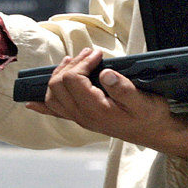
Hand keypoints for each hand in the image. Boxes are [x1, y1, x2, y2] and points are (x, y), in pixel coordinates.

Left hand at [26, 48, 187, 164]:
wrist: (156, 133)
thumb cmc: (151, 116)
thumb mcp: (144, 101)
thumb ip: (124, 88)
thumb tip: (105, 73)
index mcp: (96, 110)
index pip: (73, 80)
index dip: (82, 63)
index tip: (97, 54)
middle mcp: (83, 116)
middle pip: (58, 85)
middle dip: (70, 65)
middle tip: (89, 54)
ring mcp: (80, 118)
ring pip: (54, 95)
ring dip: (59, 75)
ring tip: (73, 62)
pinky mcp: (82, 118)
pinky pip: (56, 112)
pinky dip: (42, 105)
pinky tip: (31, 102)